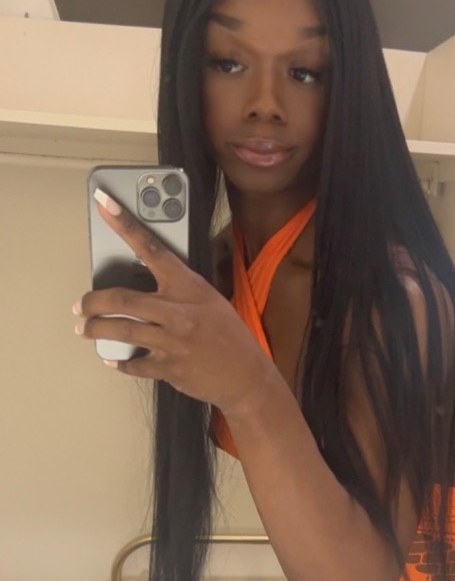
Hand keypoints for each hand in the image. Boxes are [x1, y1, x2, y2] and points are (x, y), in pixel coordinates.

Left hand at [75, 189, 271, 412]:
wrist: (248, 377)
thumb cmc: (230, 335)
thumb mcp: (210, 301)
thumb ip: (179, 289)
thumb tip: (146, 282)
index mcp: (190, 287)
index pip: (153, 248)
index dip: (125, 224)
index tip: (104, 203)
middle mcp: (179, 312)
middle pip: (123, 299)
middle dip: (94, 302)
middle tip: (81, 306)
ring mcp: (173, 342)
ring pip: (121, 331)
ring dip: (96, 330)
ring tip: (85, 329)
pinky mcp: (169, 369)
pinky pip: (134, 364)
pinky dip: (120, 362)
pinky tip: (114, 358)